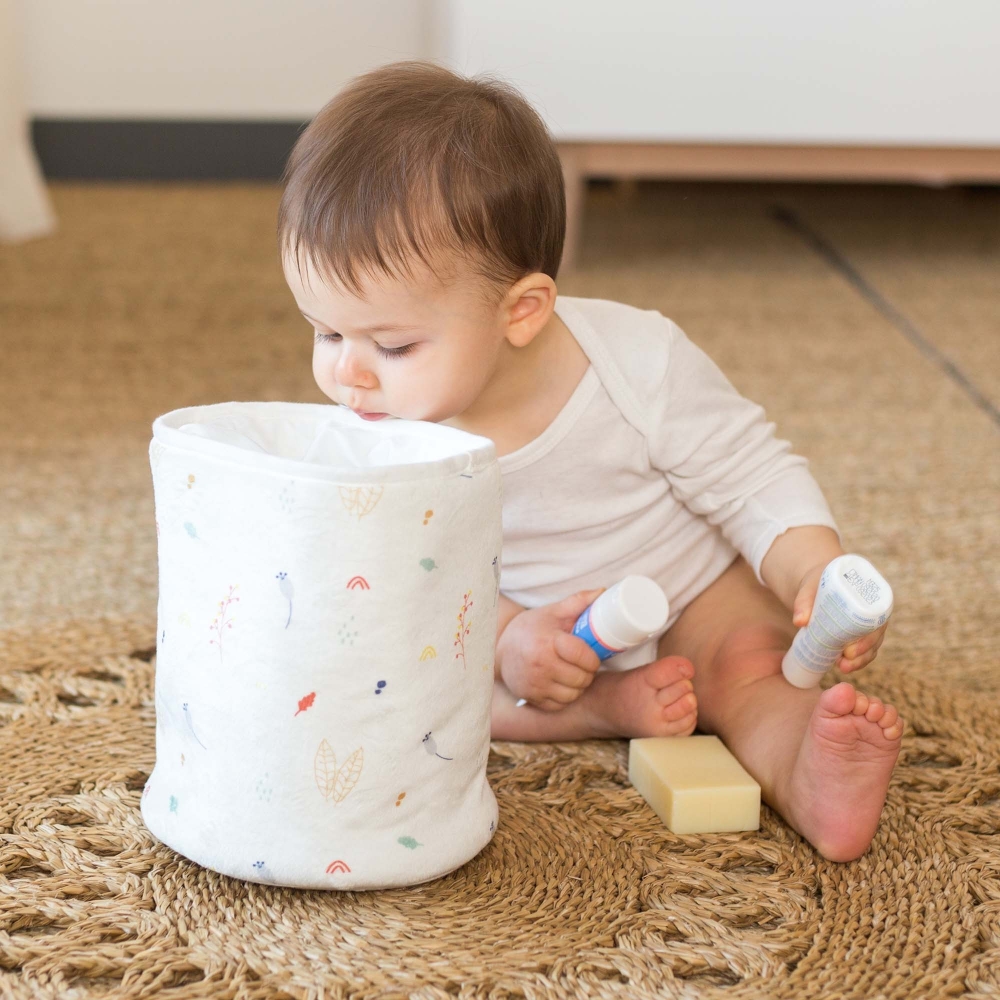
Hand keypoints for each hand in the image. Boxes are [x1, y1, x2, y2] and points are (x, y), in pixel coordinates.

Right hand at [496, 589, 603, 710]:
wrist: (499, 648)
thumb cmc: (530, 629)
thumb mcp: (552, 612)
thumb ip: (578, 602)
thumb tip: (603, 591)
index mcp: (548, 642)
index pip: (583, 656)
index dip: (593, 658)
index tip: (592, 655)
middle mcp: (540, 665)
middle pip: (581, 679)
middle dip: (588, 673)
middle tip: (585, 665)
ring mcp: (535, 684)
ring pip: (573, 694)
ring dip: (579, 687)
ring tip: (576, 675)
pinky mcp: (531, 698)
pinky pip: (559, 705)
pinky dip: (565, 697)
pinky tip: (563, 684)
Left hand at [792, 563, 888, 672]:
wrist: (817, 582)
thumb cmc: (817, 582)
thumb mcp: (810, 587)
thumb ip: (803, 601)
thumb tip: (799, 622)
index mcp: (869, 596)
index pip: (877, 620)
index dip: (869, 638)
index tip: (852, 650)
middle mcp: (873, 611)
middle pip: (875, 636)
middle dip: (864, 652)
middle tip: (846, 660)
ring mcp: (867, 624)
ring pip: (871, 645)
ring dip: (860, 660)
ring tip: (843, 667)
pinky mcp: (858, 632)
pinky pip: (863, 648)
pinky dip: (856, 659)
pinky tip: (844, 666)